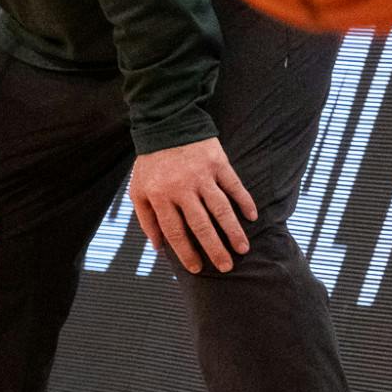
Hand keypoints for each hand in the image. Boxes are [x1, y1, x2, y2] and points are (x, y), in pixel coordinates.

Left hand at [129, 137, 256, 273]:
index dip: (187, 253)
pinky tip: (253, 216)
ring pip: (221, 209)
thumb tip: (158, 248)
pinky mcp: (218, 163)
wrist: (165, 123)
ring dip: (233, 230)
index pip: (176, 232)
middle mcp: (182, 188)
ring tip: (243, 248)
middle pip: (201, 225)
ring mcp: (202, 175)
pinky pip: (234, 185)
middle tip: (226, 267)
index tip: (197, 269)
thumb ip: (146, 219)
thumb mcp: (138, 190)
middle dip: (215, 249)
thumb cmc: (151, 162)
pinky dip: (244, 201)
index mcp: (161, 196)